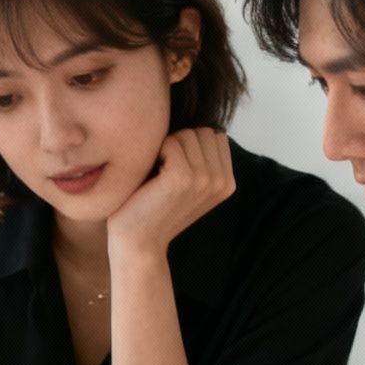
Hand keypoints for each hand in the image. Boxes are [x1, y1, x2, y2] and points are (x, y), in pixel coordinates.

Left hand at [105, 128, 234, 257]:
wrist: (137, 242)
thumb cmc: (154, 206)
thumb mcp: (187, 182)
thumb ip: (201, 157)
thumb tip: (202, 122)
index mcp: (227, 182)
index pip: (214, 134)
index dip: (189, 146)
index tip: (174, 172)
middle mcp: (222, 181)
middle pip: (203, 131)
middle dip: (180, 145)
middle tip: (164, 175)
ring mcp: (205, 180)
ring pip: (187, 133)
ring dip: (167, 149)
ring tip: (158, 177)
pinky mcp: (184, 177)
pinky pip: (170, 142)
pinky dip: (155, 153)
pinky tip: (151, 179)